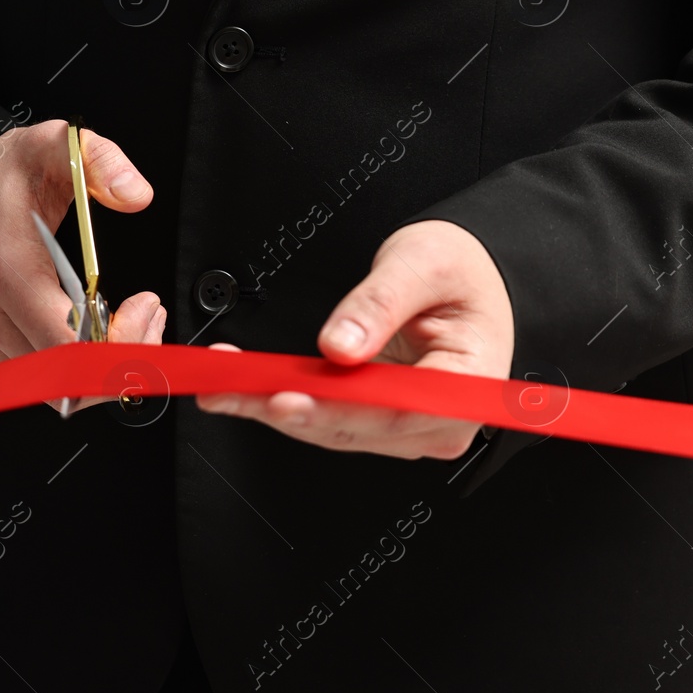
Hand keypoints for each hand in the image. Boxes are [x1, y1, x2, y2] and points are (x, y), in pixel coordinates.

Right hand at [0, 120, 166, 362]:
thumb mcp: (51, 146)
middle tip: (148, 316)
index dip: (118, 344)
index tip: (143, 308)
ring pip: (56, 387)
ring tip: (130, 320)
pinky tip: (99, 326)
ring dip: (102, 364)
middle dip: (122, 359)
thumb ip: (98, 159)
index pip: (68, 345)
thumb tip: (135, 194)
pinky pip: (41, 376)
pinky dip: (78, 363)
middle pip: (67, 379)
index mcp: (8, 269)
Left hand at [195, 220, 513, 459]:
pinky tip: (244, 388)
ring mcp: (405, 423)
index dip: (335, 411)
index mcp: (466, 384)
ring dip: (271, 408)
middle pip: (352, 426)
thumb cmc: (460, 273)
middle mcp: (437, 417)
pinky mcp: (375, 415)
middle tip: (230, 389)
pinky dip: (281, 400)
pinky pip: (325, 415)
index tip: (286, 398)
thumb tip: (340, 345)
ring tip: (222, 386)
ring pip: (329, 427)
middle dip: (284, 408)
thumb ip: (379, 303)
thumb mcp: (422, 265)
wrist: (470, 276)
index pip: (395, 412)